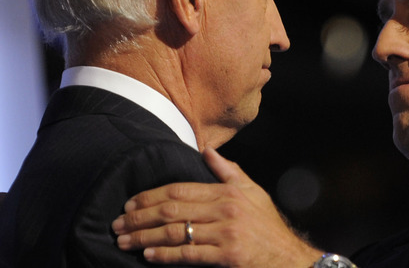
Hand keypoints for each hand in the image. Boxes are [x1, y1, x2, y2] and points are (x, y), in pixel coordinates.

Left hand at [111, 148, 323, 266]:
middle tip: (118, 223)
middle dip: (140, 217)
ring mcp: (225, 234)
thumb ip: (229, 172)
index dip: (151, 196)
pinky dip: (164, 255)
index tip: (130, 202)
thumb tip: (207, 151)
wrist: (290, 257)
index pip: (180, 189)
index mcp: (227, 192)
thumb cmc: (269, 227)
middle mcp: (225, 210)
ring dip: (144, 237)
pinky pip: (188, 254)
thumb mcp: (253, 192)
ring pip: (175, 232)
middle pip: (172, 209)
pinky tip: (147, 255)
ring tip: (124, 241)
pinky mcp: (227, 256)